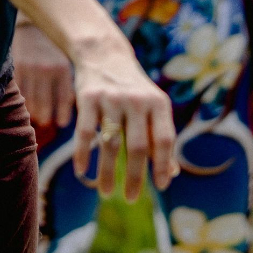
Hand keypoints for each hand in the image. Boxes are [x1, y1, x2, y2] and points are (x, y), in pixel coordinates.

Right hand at [12, 22, 75, 126]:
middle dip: (45, 119)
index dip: (63, 117)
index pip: (64, 100)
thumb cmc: (52, 50)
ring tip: (35, 116)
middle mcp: (46, 70)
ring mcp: (29, 70)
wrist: (31, 27)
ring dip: (32, 114)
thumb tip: (67, 115)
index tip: (61, 124)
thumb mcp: (64, 64)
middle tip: (46, 123)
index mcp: (62, 69)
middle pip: (44, 107)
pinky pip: (18, 94)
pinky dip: (20, 103)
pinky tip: (24, 104)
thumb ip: (66, 87)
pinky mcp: (15, 69)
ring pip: (29, 103)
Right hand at [73, 41, 176, 199]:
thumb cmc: (133, 89)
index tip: (159, 186)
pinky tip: (81, 171)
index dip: (163, 165)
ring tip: (106, 192)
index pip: (164, 140)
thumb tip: (170, 175)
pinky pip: (84, 132)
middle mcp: (136, 100)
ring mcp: (111, 98)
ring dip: (107, 173)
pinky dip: (82, 154)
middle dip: (135, 177)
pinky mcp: (87, 97)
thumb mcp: (153, 106)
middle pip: (138, 146)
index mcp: (157, 103)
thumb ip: (161, 137)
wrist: (104, 54)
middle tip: (131, 199)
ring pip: (110, 144)